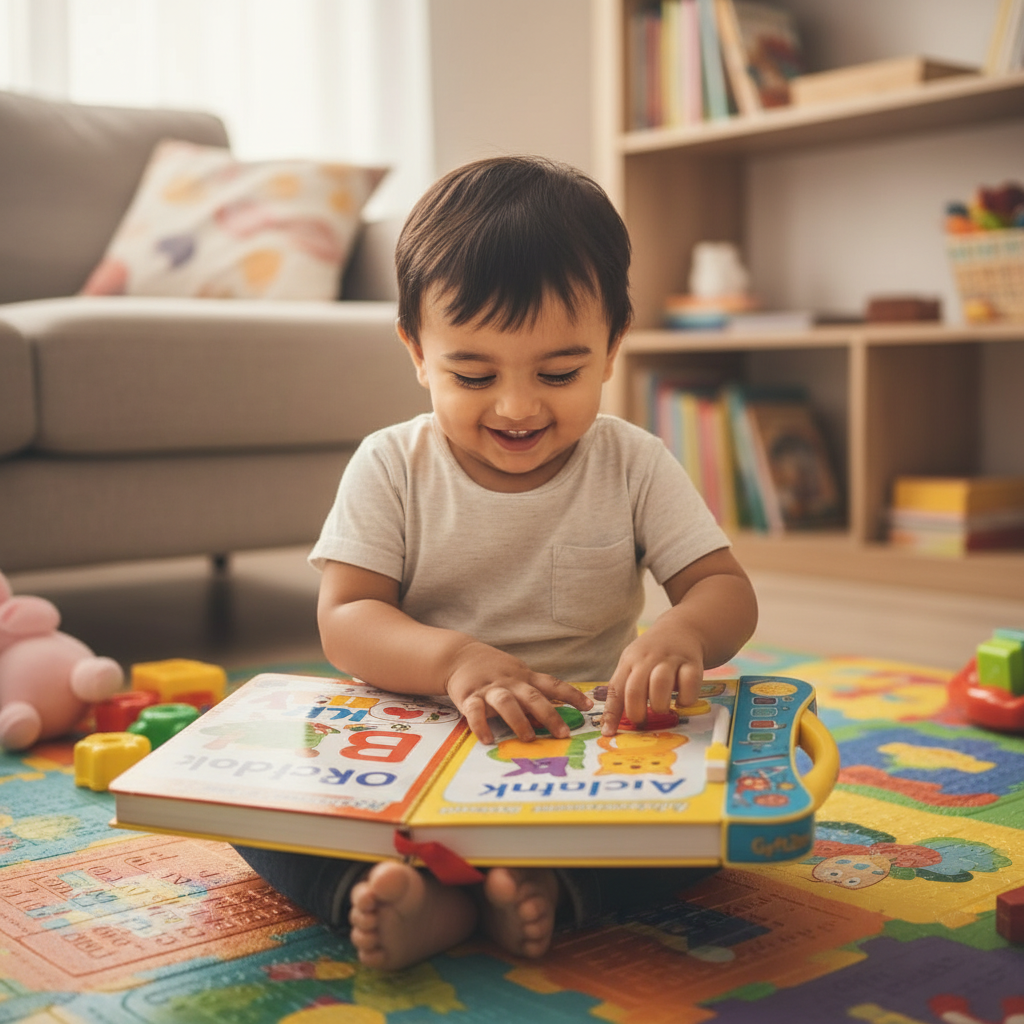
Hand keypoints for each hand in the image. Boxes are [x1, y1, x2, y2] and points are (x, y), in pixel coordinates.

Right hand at [444, 641, 592, 743]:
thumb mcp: (517, 674)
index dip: (571, 694)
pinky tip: (488, 739)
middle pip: (533, 697)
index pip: (552, 684)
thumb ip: (534, 693)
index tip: (588, 706)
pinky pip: (475, 711)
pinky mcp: (469, 696)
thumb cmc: (494, 669)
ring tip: (529, 737)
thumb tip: (557, 715)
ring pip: (507, 703)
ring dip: (519, 720)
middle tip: (563, 733)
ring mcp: (490, 689)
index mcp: (525, 677)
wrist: (459, 656)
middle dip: (550, 715)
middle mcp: (510, 683)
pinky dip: (481, 725)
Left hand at [601, 628, 703, 735]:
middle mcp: (648, 659)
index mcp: (629, 661)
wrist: (682, 629)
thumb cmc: (653, 655)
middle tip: (641, 721)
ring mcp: (670, 659)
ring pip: (660, 683)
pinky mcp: (692, 663)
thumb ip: (624, 688)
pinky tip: (682, 701)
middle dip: (636, 711)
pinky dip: (685, 698)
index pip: (616, 689)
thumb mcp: (633, 664)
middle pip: (635, 688)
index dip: (611, 713)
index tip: (609, 733)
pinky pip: (689, 683)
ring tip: (662, 709)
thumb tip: (610, 724)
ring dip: (659, 704)